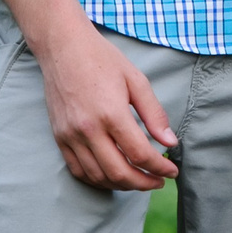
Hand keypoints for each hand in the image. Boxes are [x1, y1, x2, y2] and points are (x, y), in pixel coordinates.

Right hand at [36, 22, 179, 191]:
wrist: (63, 47)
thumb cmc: (102, 59)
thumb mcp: (136, 80)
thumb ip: (154, 114)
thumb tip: (170, 142)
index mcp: (111, 113)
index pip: (140, 154)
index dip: (159, 168)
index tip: (172, 171)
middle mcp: (88, 129)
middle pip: (119, 173)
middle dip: (143, 183)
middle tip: (159, 181)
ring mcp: (70, 136)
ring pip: (98, 177)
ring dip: (122, 185)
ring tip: (139, 180)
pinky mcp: (59, 138)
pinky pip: (78, 170)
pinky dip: (98, 180)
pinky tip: (113, 176)